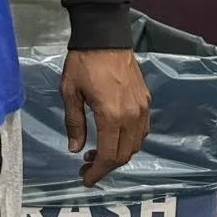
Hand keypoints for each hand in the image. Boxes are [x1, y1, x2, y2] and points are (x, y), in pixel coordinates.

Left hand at [59, 48, 150, 186]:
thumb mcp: (70, 92)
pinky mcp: (147, 101)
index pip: (108, 155)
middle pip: (124, 154)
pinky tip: (113, 138)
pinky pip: (142, 131)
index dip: (97, 172)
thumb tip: (75, 149)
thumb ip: (74, 123)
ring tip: (97, 153)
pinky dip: (129, 142)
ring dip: (118, 155)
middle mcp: (132, 116)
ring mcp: (143, 109)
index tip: (86, 179)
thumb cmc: (83, 63)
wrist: (106, 37)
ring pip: (136, 145)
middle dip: (106, 166)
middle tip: (86, 167)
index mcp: (111, 116)